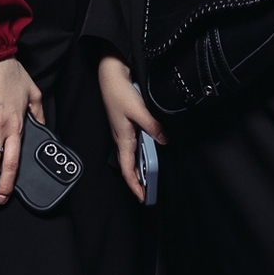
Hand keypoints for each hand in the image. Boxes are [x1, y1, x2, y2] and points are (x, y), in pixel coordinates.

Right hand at [98, 54, 165, 201]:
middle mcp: (121, 139)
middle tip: (148, 194)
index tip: (142, 197)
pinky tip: (147, 156)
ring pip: (130, 158)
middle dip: (137, 182)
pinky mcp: (124, 126)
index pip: (127, 169)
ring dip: (138, 171)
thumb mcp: (138, 110)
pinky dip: (139, 157)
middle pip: (128, 167)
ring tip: (148, 181)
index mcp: (123, 139)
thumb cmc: (120, 92)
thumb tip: (163, 140)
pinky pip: (132, 147)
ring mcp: (122, 133)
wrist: (110, 76)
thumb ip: (152, 126)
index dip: (134, 185)